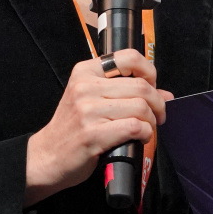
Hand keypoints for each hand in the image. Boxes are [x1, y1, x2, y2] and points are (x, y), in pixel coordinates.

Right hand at [24, 49, 173, 205]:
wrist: (47, 156)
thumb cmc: (72, 128)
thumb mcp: (91, 100)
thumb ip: (126, 92)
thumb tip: (165, 94)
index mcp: (85, 72)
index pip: (129, 57)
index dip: (149, 72)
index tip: (152, 87)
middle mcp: (85, 87)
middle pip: (141, 86)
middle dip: (157, 104)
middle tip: (158, 116)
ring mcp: (88, 110)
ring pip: (140, 107)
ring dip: (151, 121)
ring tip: (146, 128)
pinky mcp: (93, 134)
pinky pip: (134, 127)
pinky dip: (145, 133)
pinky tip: (140, 138)